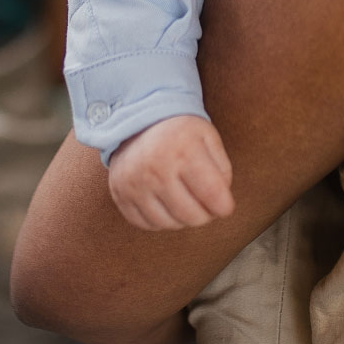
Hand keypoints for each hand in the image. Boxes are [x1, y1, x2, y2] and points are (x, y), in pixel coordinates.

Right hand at [106, 115, 234, 230]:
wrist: (138, 119)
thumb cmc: (179, 131)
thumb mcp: (209, 138)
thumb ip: (223, 170)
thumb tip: (221, 203)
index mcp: (184, 152)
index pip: (214, 197)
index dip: (225, 206)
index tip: (224, 204)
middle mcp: (156, 170)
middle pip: (193, 217)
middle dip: (205, 214)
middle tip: (203, 201)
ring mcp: (135, 183)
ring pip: (170, 224)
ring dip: (182, 218)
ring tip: (183, 198)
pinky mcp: (119, 194)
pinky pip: (147, 224)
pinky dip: (160, 219)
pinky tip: (164, 202)